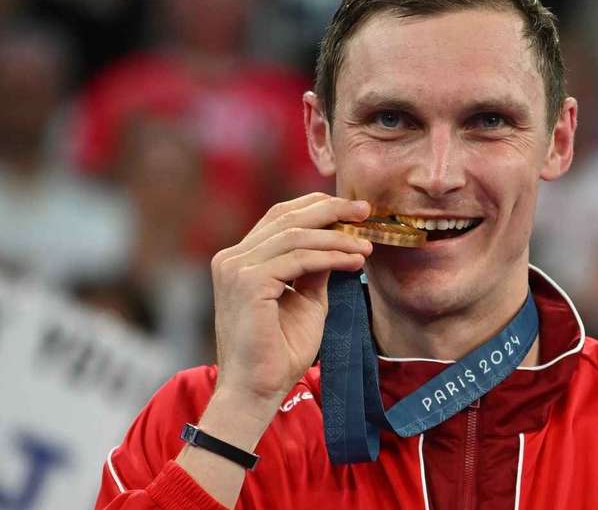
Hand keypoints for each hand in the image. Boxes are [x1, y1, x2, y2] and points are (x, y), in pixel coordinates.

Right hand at [209, 192, 372, 414]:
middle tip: (365, 211)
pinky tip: (354, 262)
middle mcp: (232, 258)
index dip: (317, 207)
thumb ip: (315, 268)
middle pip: (286, 217)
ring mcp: (236, 268)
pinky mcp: (247, 282)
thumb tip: (339, 239)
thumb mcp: (306, 300)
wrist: (257, 391)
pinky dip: (330, 257)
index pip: (280, 217)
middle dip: (330, 209)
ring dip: (337, 238)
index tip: (354, 210)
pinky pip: (298, 259)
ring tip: (365, 247)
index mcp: (241, 259)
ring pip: (295, 236)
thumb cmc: (279, 351)